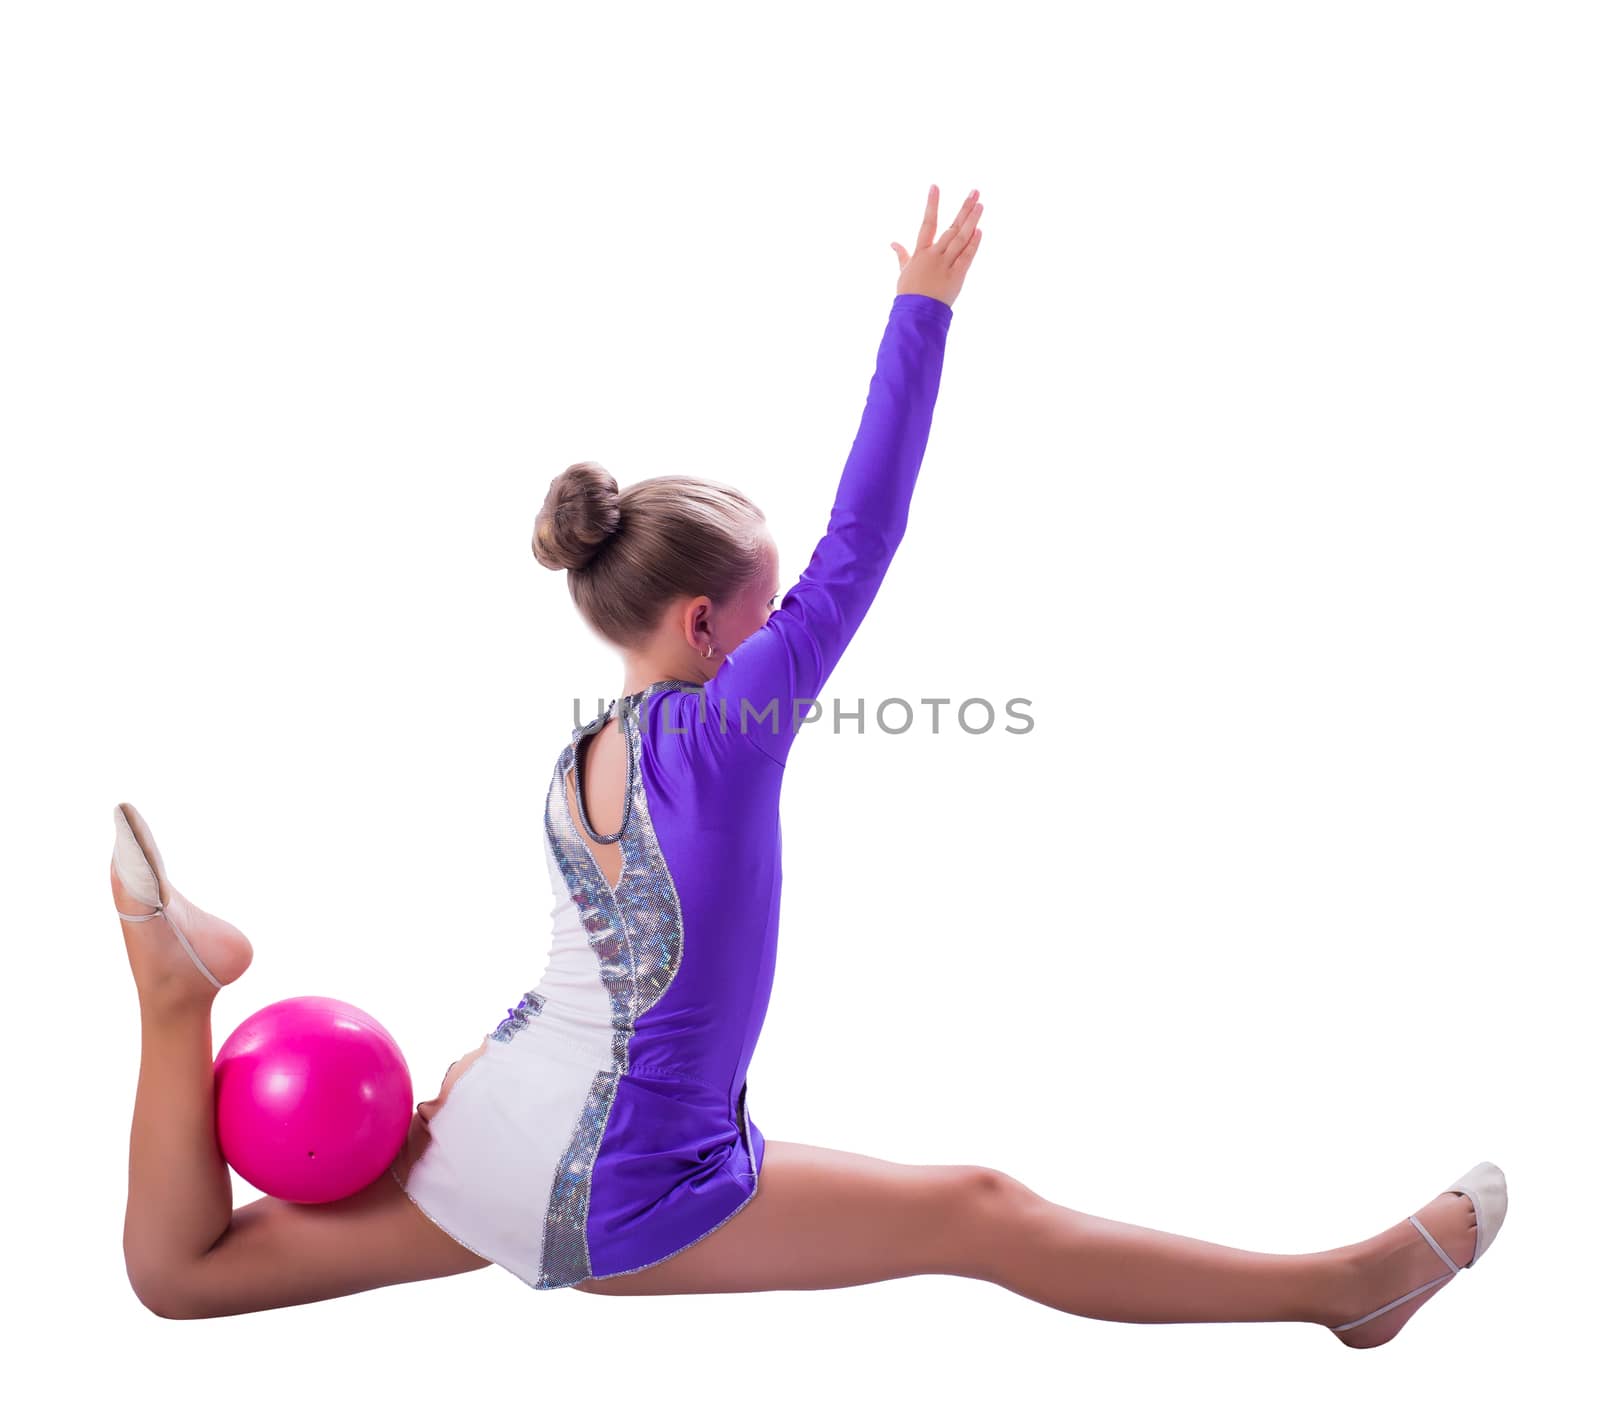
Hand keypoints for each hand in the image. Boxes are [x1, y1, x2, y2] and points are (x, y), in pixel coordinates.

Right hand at [891, 184, 982, 306]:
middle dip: (964, 209)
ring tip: (980, 205)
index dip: (932, 204)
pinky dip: (973, 244)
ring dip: (972, 221)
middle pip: (952, 227)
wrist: (916, 315)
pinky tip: (979, 230)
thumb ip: (902, 255)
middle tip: (975, 192)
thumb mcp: (903, 272)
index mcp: (920, 253)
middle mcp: (934, 255)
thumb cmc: (909, 294)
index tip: (935, 186)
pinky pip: (966, 257)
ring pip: (961, 239)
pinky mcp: (957, 276)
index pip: (927, 223)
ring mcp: (946, 265)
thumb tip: (893, 243)